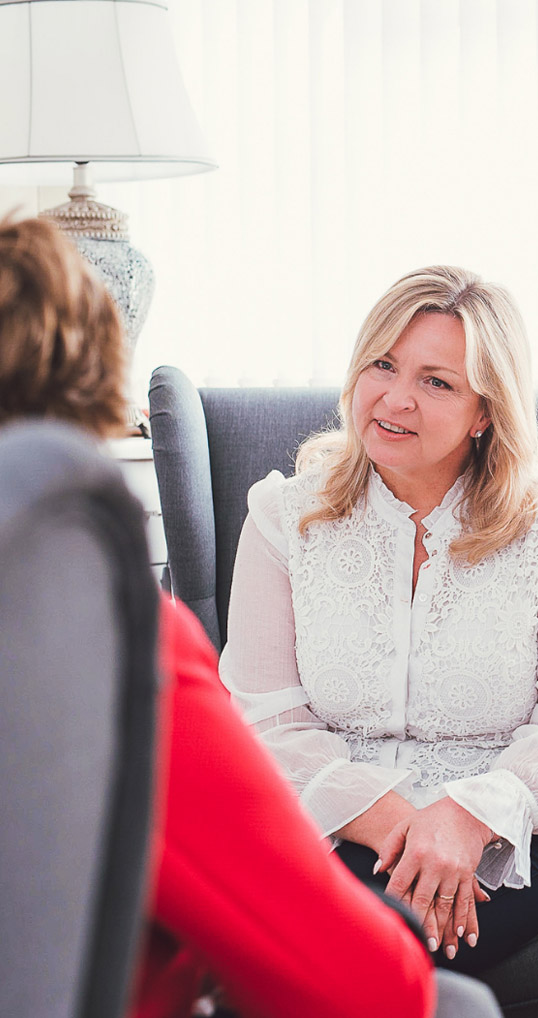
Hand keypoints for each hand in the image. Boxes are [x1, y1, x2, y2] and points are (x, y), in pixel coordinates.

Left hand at [376, 797, 491, 952]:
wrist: (465, 810)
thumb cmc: (432, 818)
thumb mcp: (405, 826)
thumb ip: (389, 848)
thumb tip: (377, 869)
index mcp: (416, 852)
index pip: (400, 882)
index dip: (393, 901)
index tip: (389, 916)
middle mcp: (435, 863)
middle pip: (422, 899)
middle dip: (416, 922)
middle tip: (414, 941)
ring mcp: (453, 870)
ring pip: (444, 905)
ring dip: (440, 927)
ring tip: (435, 945)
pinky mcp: (468, 874)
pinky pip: (464, 900)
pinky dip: (461, 918)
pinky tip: (458, 932)